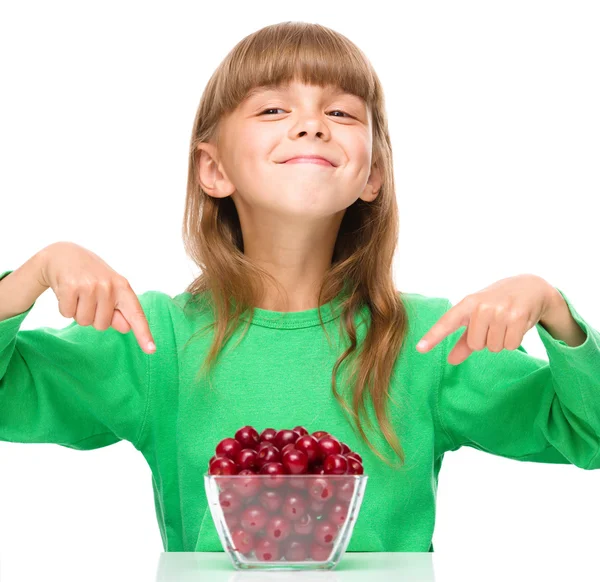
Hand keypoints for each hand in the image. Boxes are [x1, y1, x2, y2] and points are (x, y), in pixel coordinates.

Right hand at [38, 241, 155, 353]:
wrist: (63, 255)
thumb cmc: (91, 277)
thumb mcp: (109, 290)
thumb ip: (118, 310)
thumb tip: (126, 327)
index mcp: (123, 287)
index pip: (136, 314)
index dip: (144, 334)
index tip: (152, 350)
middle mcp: (109, 286)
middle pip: (102, 325)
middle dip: (93, 317)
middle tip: (88, 298)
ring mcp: (90, 286)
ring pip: (84, 322)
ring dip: (78, 313)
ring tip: (78, 295)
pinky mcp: (70, 287)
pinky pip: (67, 314)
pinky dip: (64, 307)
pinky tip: (67, 292)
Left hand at [416, 274, 559, 364]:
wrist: (530, 287)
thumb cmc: (497, 303)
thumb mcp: (477, 316)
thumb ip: (464, 340)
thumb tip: (451, 361)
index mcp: (467, 304)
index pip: (447, 322)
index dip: (433, 336)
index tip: (420, 349)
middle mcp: (481, 306)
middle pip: (476, 345)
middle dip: (486, 340)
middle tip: (495, 324)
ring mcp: (500, 311)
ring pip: (494, 347)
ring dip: (501, 340)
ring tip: (507, 323)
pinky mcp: (518, 317)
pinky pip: (510, 345)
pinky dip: (514, 340)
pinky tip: (517, 325)